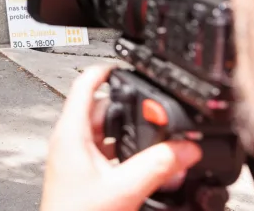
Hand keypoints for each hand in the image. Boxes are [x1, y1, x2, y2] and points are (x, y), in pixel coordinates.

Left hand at [40, 66, 202, 210]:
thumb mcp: (124, 189)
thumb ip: (158, 166)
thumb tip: (185, 148)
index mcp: (70, 133)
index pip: (85, 84)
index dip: (106, 70)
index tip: (126, 65)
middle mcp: (68, 141)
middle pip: (100, 108)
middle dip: (128, 108)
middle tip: (153, 111)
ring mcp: (73, 157)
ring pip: (104, 131)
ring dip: (127, 132)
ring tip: (151, 136)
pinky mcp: (80, 173)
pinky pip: (103, 151)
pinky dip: (122, 151)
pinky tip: (139, 164)